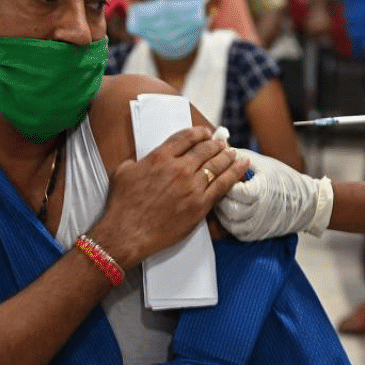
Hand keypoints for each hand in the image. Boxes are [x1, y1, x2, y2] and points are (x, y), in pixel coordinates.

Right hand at [88, 126, 248, 269]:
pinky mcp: (200, 205)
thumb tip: (145, 160)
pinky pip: (223, 186)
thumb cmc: (122, 205)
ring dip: (227, 156)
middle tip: (222, 143)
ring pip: (217, 165)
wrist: (127, 232)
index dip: (199, 132)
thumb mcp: (123, 172)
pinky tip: (242, 167)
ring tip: (233, 153)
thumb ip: (138, 161)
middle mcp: (178, 168)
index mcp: (159, 157)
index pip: (186, 137)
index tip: (206, 132)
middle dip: (216, 144)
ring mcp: (191, 187)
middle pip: (205, 149)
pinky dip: (235, 174)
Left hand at [218, 149, 332, 240]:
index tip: (222, 173)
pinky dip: (228, 221)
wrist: (306, 204)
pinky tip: (228, 209)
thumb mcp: (263, 164)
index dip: (224, 179)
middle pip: (226, 206)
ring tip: (221, 197)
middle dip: (219, 195)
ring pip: (227, 220)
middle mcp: (257, 211)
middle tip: (217, 185)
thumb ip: (240, 157)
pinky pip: (234, 230)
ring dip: (221, 209)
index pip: (230, 188)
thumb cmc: (285, 179)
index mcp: (259, 192)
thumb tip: (221, 148)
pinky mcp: (255, 235)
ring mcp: (256, 225)